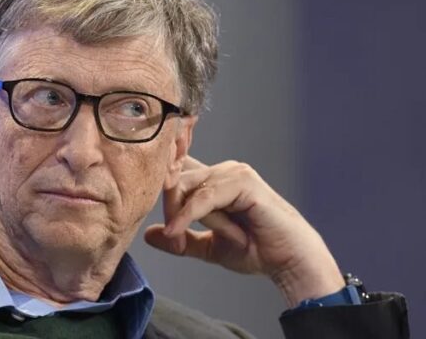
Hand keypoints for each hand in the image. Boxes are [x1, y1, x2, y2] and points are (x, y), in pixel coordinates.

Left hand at [144, 156, 344, 305]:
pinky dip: (188, 214)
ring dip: (178, 214)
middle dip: (165, 206)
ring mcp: (235, 173)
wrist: (287, 259)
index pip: (178, 166)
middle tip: (169, 236)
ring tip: (177, 239)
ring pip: (187, 185)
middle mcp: (225, 170)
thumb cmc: (256, 249)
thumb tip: (150, 235)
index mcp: (216, 180)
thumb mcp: (209, 247)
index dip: (160, 178)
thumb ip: (182, 239)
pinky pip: (205, 195)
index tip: (138, 198)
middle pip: (176, 176)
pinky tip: (177, 231)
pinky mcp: (244, 182)